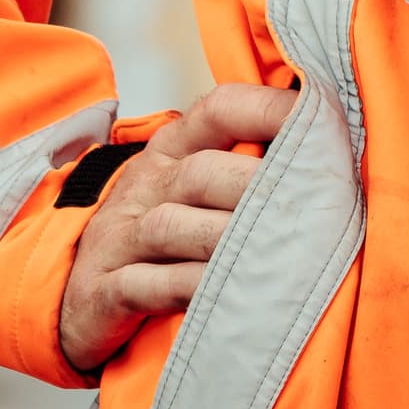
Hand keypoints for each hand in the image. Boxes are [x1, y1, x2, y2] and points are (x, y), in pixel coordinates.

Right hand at [56, 80, 299, 373]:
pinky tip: (228, 295)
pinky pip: (147, 285)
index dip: (269, 110)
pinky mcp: (104, 290)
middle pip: (201, 173)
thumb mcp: (192, 192)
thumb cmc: (158, 239)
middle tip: (313, 209)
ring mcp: (119, 238)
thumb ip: (247, 167)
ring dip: (228, 241)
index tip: (323, 122)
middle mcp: (145, 186)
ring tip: (280, 257)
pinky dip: (189, 289)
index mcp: (173, 150)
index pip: (219, 109)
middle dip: (258, 189)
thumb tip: (332, 154)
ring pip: (172, 227)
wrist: (76, 299)